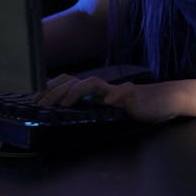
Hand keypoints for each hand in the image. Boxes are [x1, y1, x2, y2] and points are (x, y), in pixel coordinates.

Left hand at [36, 73, 179, 122]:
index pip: (65, 82)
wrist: (161, 101)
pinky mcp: (131, 95)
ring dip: (76, 92)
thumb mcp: (105, 109)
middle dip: (54, 92)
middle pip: (72, 81)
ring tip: (65, 104)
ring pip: (92, 83)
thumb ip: (88, 108)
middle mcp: (101, 87)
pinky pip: (122, 92)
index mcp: (92, 91)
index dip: (48, 88)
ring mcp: (115, 89)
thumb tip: (63, 113)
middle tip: (41, 106)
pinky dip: (114, 96)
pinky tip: (108, 103)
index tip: (34, 99)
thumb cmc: (131, 107)